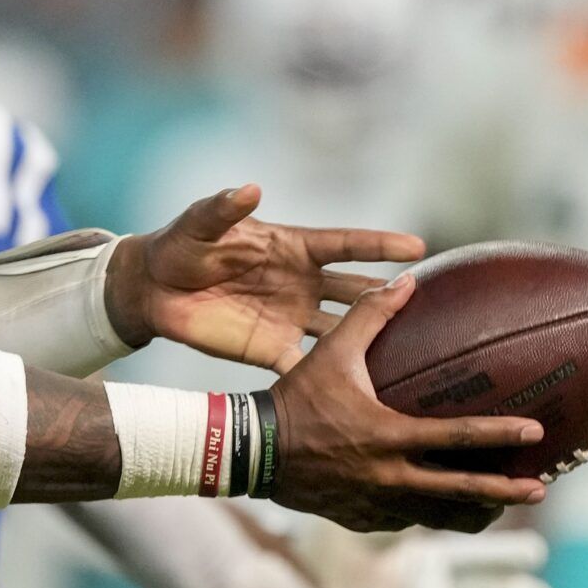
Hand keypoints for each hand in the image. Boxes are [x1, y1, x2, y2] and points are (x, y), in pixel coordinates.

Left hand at [106, 184, 423, 371]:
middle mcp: (301, 283)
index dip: (380, 245)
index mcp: (292, 247)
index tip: (418, 248)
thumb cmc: (181, 245)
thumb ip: (224, 209)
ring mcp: (291, 318)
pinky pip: (309, 366)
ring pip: (344, 332)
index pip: (346, 245)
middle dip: (390, 297)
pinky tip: (360, 399)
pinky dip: (333, 380)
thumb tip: (251, 189)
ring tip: (413, 355)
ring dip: (373, 341)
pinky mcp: (272, 348)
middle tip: (431, 306)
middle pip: (356, 291)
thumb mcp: (200, 223)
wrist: (155, 289)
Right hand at [268, 273, 546, 533]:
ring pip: (438, 515)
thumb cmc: (296, 398)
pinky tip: (438, 505)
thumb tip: (404, 282)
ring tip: (500, 507)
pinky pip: (407, 521)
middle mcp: (390, 477)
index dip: (499, 434)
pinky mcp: (364, 520)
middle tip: (540, 489)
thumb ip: (369, 316)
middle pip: (461, 491)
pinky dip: (428, 512)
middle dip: (505, 493)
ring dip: (473, 511)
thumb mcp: (331, 353)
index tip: (536, 432)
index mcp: (389, 436)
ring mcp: (378, 504)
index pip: (456, 438)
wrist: (254, 450)